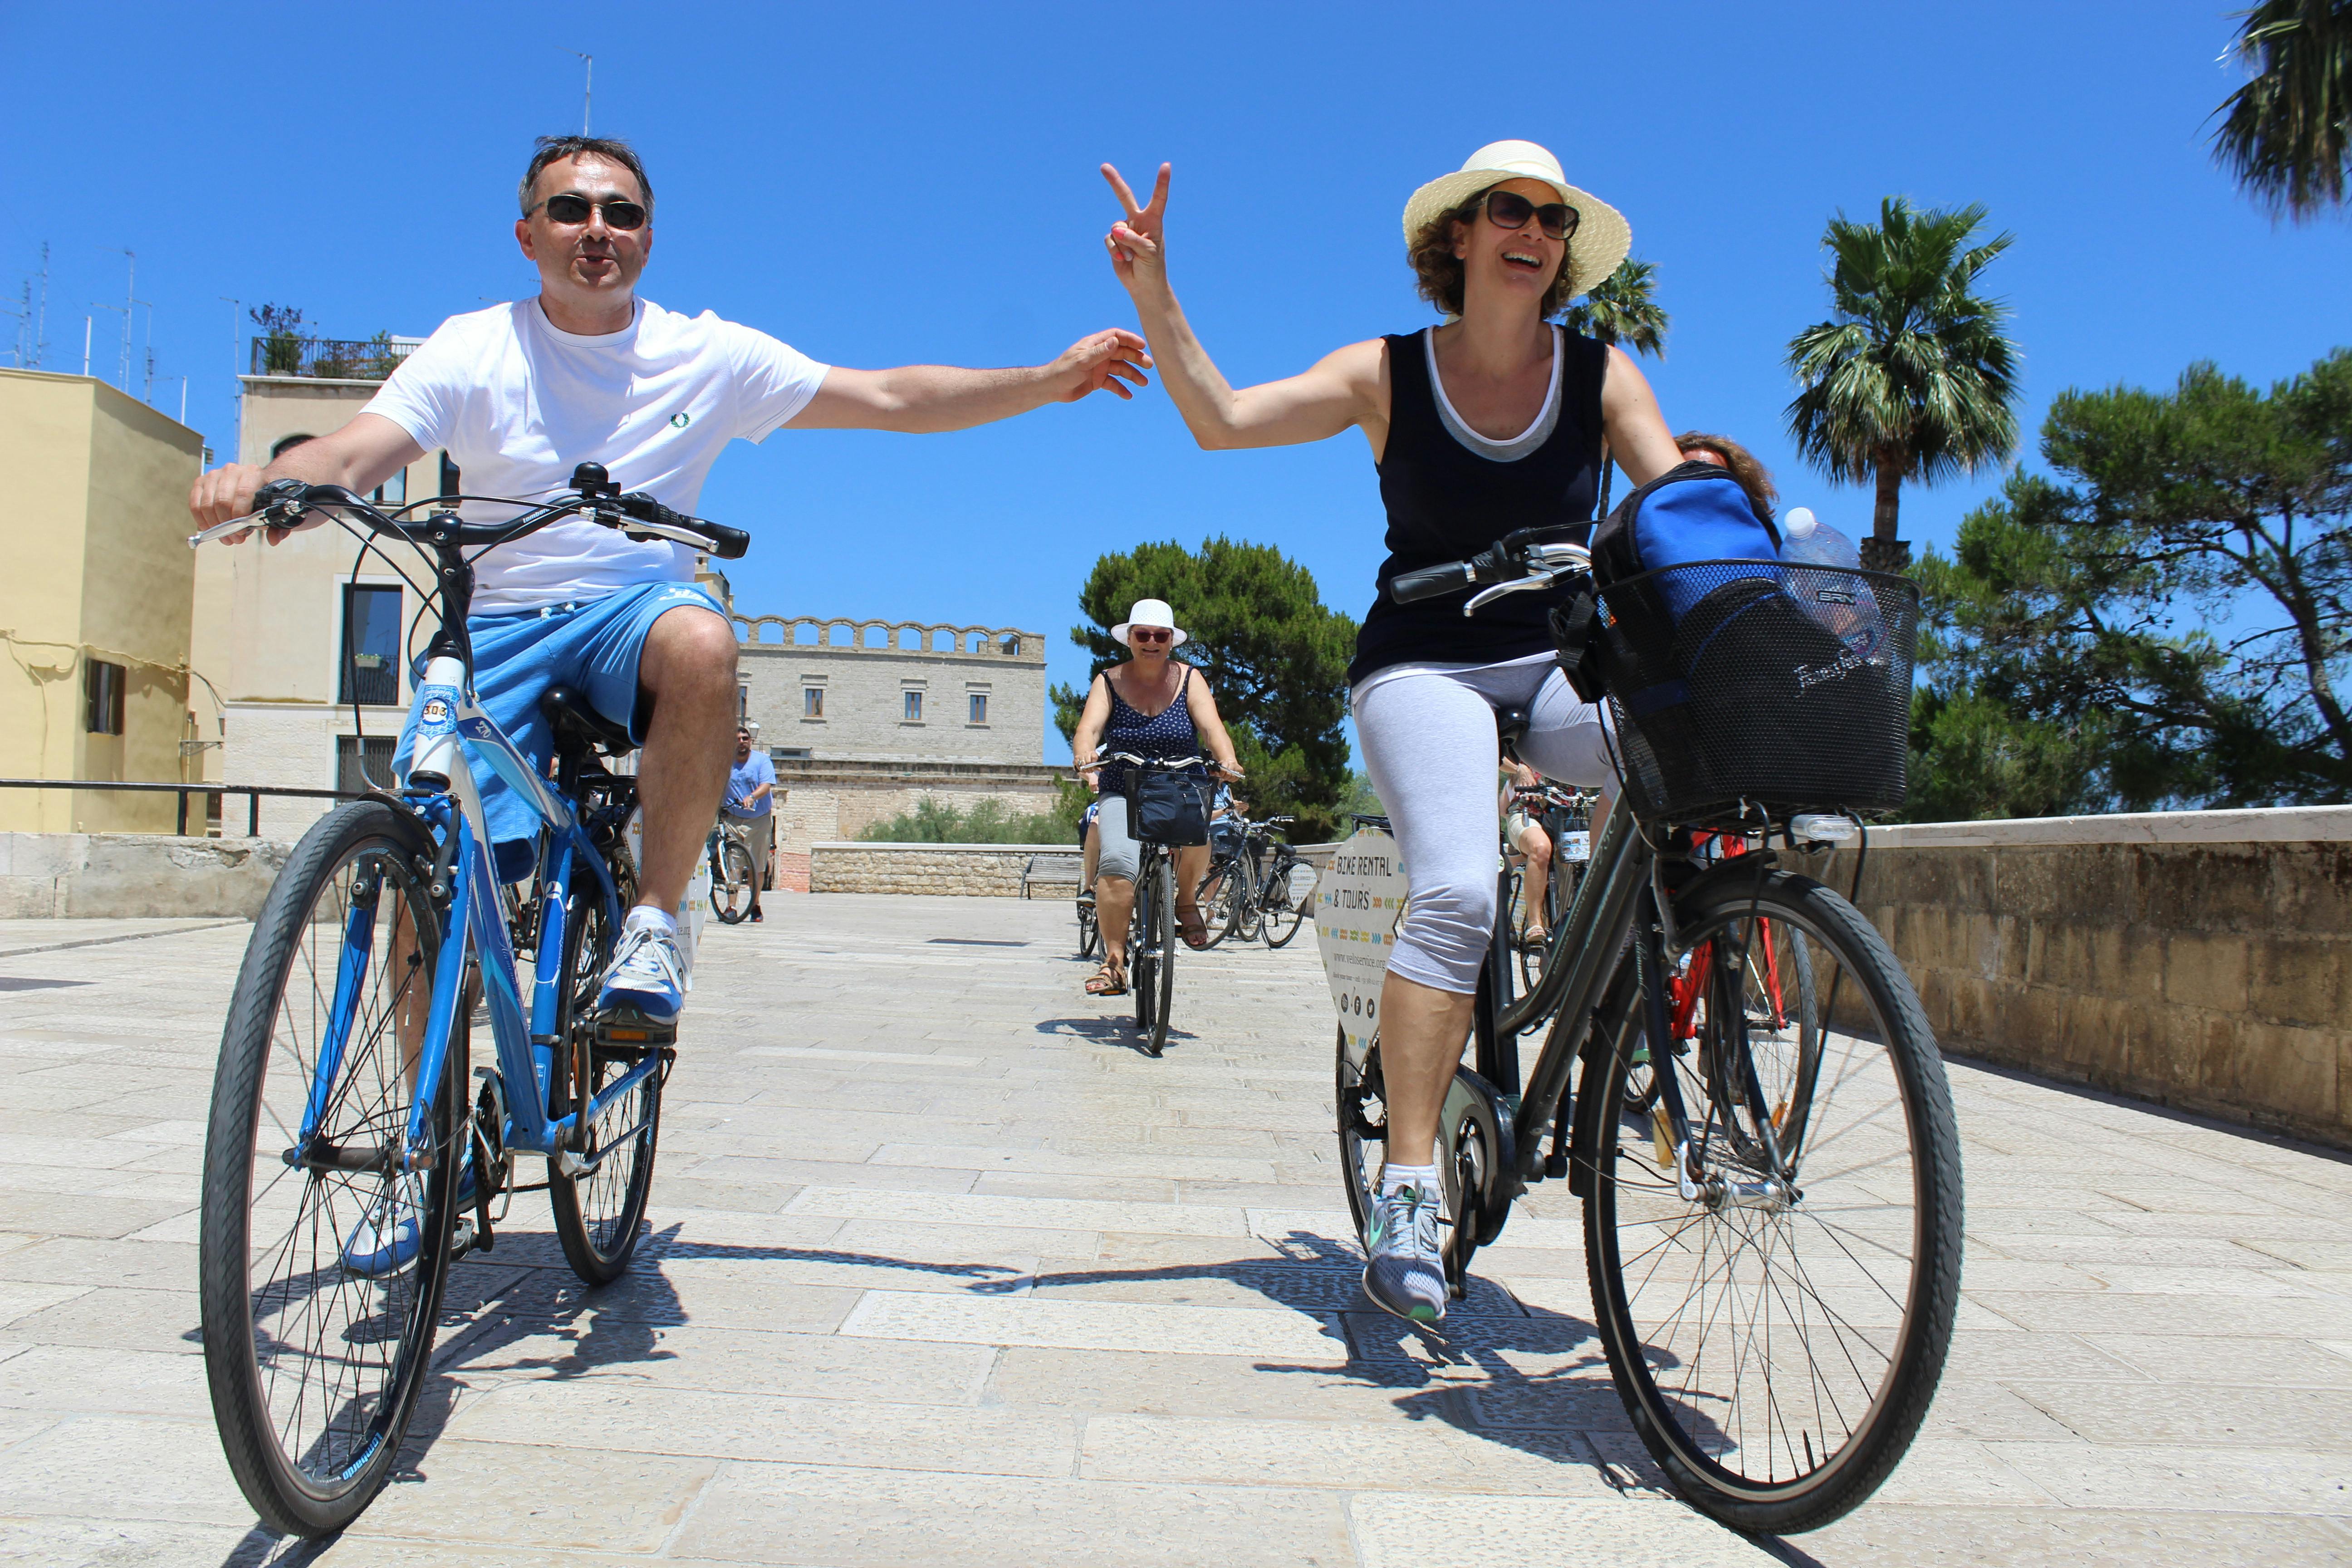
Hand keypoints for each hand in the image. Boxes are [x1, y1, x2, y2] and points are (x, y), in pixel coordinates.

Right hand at [187, 461, 316, 544]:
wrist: (252, 486)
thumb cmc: (263, 501)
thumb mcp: (274, 511)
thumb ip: (278, 526)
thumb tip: (274, 540)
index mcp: (253, 473)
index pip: (243, 494)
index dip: (240, 516)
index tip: (243, 533)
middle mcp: (232, 470)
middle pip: (222, 501)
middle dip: (227, 525)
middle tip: (235, 539)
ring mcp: (214, 474)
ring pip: (207, 504)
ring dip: (215, 526)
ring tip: (226, 538)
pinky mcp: (201, 482)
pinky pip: (195, 504)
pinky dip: (201, 520)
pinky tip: (210, 530)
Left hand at [1046, 328, 1152, 402]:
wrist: (1052, 388)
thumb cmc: (1063, 370)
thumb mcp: (1082, 361)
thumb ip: (1099, 352)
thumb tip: (1115, 341)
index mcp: (1094, 344)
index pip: (1116, 337)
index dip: (1130, 339)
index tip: (1143, 345)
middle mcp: (1099, 354)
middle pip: (1122, 353)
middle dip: (1136, 358)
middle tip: (1149, 365)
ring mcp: (1100, 367)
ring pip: (1121, 369)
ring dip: (1132, 375)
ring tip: (1143, 383)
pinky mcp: (1098, 381)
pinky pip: (1113, 383)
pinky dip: (1121, 389)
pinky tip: (1128, 395)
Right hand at [1101, 162, 1168, 294]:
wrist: (1144, 284)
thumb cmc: (1153, 267)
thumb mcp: (1148, 253)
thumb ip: (1134, 239)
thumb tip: (1116, 230)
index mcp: (1153, 221)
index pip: (1158, 198)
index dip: (1161, 182)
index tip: (1166, 165)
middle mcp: (1138, 221)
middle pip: (1124, 197)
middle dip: (1114, 182)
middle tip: (1104, 167)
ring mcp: (1125, 230)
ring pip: (1116, 228)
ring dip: (1123, 246)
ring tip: (1132, 257)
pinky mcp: (1114, 241)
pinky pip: (1109, 240)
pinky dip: (1115, 251)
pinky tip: (1123, 260)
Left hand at [1214, 761, 1244, 780]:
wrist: (1229, 761)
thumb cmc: (1222, 765)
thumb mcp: (1217, 766)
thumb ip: (1213, 771)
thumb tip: (1212, 773)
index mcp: (1226, 762)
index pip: (1224, 769)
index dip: (1221, 774)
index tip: (1220, 774)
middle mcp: (1232, 764)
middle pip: (1229, 774)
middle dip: (1225, 777)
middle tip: (1223, 776)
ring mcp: (1237, 767)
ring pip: (1233, 777)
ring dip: (1229, 778)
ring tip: (1227, 776)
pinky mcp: (1241, 770)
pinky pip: (1236, 778)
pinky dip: (1233, 779)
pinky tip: (1231, 777)